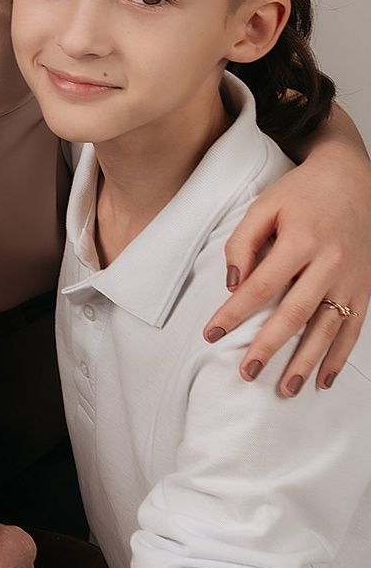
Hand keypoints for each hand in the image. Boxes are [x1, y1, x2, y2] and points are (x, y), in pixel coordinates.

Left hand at [211, 133, 369, 392]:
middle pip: (295, 314)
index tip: (211, 334)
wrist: (355, 178)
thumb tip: (232, 284)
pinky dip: (340, 356)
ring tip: (285, 389)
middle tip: (246, 373)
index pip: (261, 286)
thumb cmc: (303, 192)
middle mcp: (330, 262)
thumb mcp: (266, 205)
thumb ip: (243, 242)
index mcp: (301, 240)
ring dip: (306, 362)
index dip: (234, 314)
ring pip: (328, 328)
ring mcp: (352, 278)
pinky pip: (354, 328)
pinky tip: (324, 379)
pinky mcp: (366, 287)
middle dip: (269, 347)